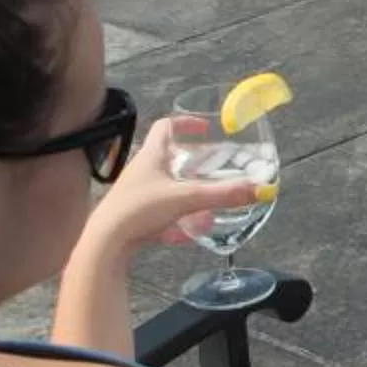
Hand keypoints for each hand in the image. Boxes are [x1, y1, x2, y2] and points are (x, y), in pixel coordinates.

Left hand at [78, 114, 270, 258]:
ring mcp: (134, 194)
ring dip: (183, 192)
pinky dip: (172, 219)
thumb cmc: (139, 210)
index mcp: (151, 156)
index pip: (165, 127)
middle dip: (190, 162)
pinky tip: (184, 234)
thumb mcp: (187, 199)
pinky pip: (156, 211)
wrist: (105, 243)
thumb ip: (224, 194)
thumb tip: (261, 189)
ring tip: (203, 204)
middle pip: (166, 157)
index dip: (185, 123)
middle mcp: (140, 171)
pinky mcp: (131, 216)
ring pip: (163, 186)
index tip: (205, 129)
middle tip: (210, 168)